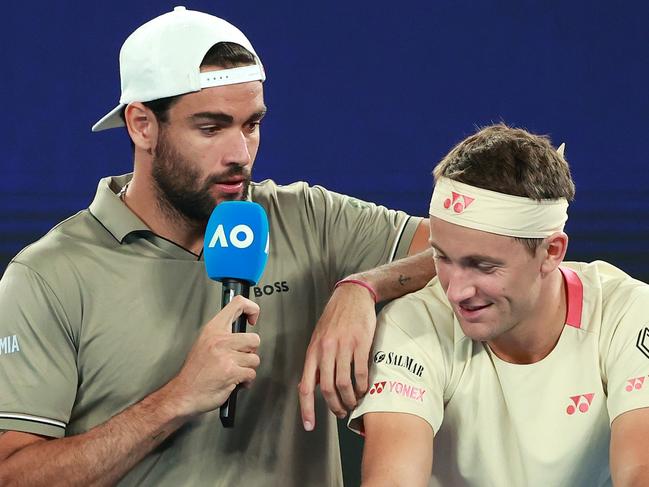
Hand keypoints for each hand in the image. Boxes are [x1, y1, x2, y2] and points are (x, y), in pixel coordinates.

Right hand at [168, 295, 260, 416]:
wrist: (183, 393)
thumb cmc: (194, 372)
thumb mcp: (203, 343)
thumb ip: (222, 335)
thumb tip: (241, 330)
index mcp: (213, 330)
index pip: (237, 304)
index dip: (251, 309)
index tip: (252, 318)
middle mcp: (220, 340)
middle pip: (254, 338)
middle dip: (251, 352)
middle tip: (240, 358)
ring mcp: (226, 356)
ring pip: (254, 358)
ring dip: (247, 368)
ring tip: (234, 371)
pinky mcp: (231, 371)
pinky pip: (251, 373)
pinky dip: (246, 380)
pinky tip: (235, 380)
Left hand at [298, 282, 376, 430]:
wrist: (352, 296)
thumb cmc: (335, 318)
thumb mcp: (319, 338)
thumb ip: (316, 361)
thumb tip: (313, 384)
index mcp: (313, 351)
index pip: (305, 386)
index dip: (307, 408)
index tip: (309, 425)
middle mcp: (325, 350)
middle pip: (327, 389)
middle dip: (335, 407)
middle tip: (341, 413)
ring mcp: (343, 347)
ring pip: (344, 383)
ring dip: (350, 399)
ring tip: (354, 403)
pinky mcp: (360, 344)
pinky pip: (360, 372)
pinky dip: (362, 386)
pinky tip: (364, 389)